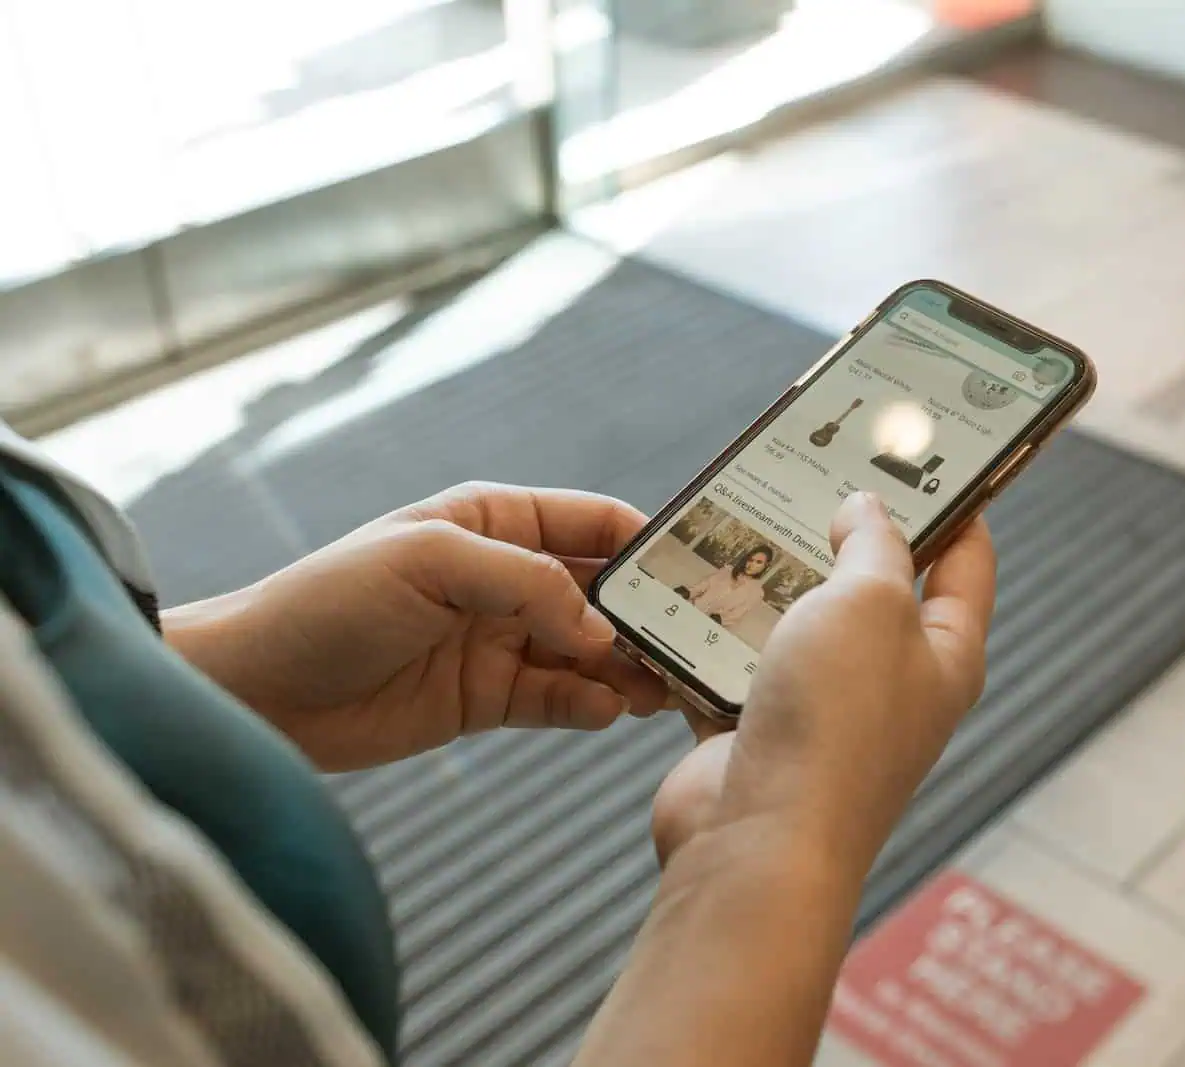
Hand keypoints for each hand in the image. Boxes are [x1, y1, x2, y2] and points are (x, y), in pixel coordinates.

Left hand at [164, 483, 667, 770]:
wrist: (257, 691)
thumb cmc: (329, 602)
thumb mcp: (430, 564)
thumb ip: (527, 585)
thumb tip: (602, 630)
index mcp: (497, 522)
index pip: (597, 523)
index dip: (652, 545)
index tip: (705, 573)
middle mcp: (508, 579)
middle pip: (606, 594)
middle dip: (652, 617)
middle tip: (701, 645)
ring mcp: (501, 641)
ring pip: (591, 653)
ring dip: (630, 669)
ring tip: (669, 689)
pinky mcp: (487, 699)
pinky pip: (559, 701)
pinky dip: (590, 707)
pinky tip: (611, 712)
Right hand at [652, 493, 995, 879]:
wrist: (758, 843)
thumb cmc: (835, 725)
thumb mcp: (870, 602)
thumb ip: (873, 544)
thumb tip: (866, 510)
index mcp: (945, 653)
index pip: (967, 559)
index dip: (955, 500)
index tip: (928, 449)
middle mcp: (891, 683)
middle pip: (873, 587)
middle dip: (841, 531)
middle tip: (815, 471)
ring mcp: (823, 710)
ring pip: (795, 622)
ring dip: (766, 580)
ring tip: (739, 519)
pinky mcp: (758, 730)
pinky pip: (733, 665)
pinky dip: (711, 634)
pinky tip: (689, 591)